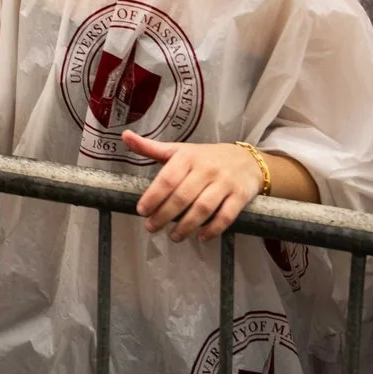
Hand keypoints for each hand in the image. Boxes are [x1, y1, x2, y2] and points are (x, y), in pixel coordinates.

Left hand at [124, 131, 262, 240]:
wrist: (247, 159)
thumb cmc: (206, 157)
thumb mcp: (179, 150)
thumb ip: (151, 148)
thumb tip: (124, 136)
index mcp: (188, 157)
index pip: (167, 178)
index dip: (153, 196)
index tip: (141, 211)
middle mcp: (206, 169)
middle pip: (183, 196)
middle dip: (164, 215)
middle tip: (151, 228)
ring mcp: (225, 183)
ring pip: (203, 208)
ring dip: (186, 226)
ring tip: (173, 237)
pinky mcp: (240, 196)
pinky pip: (226, 216)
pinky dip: (213, 229)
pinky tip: (201, 238)